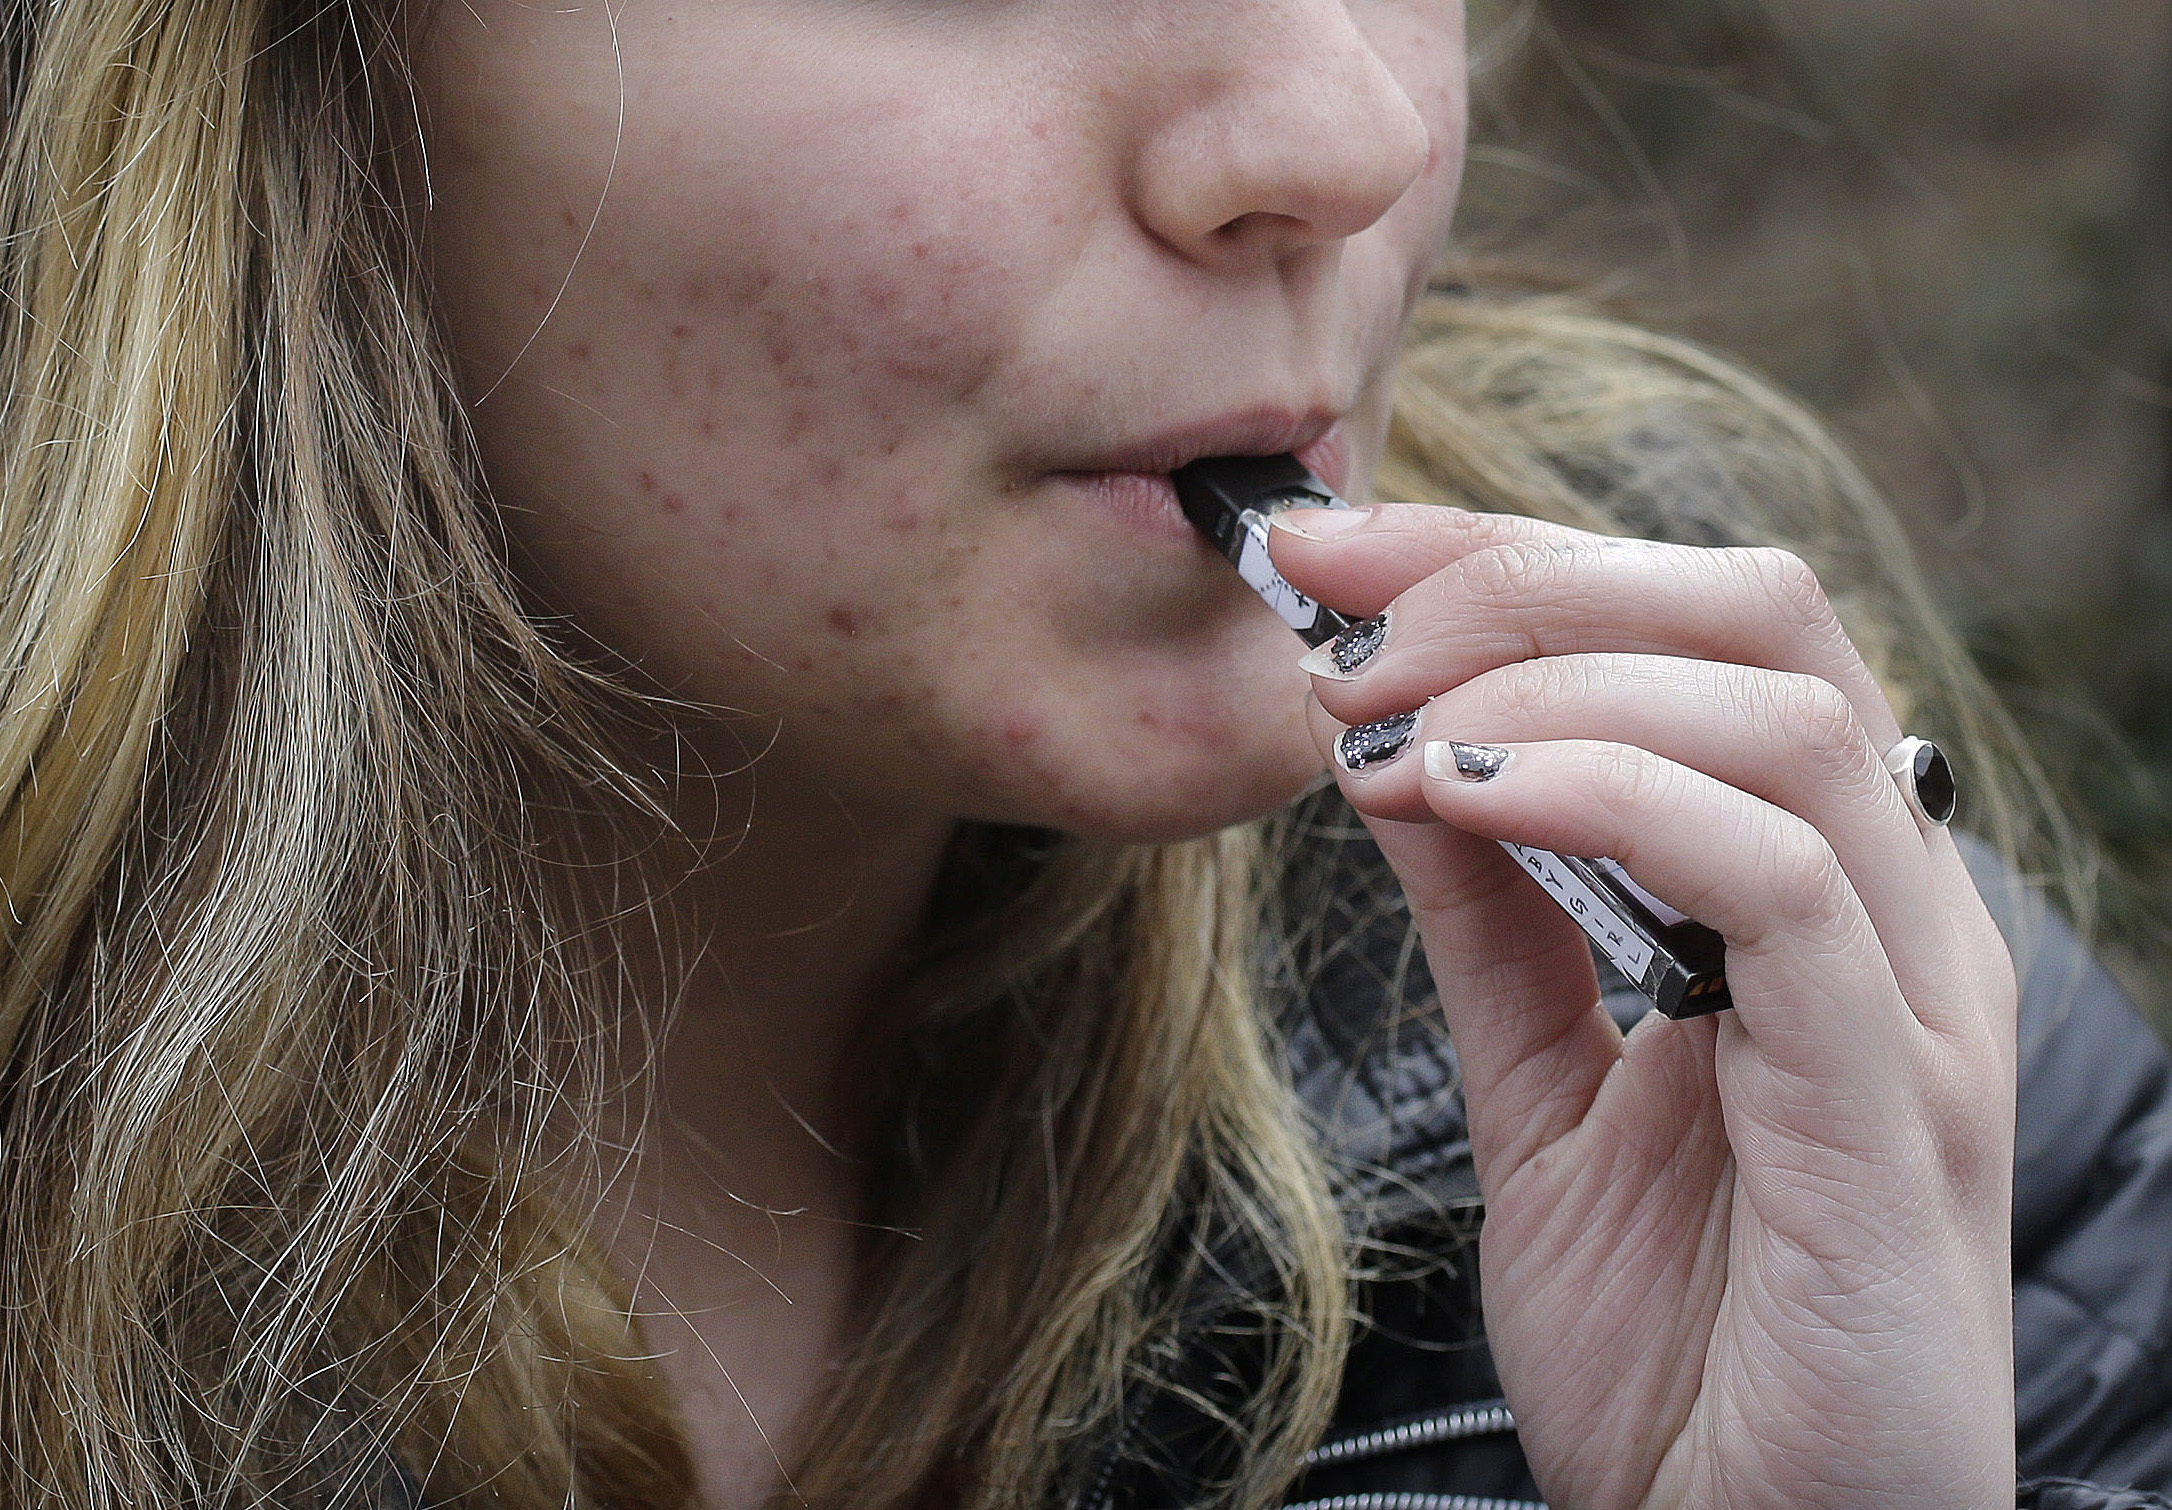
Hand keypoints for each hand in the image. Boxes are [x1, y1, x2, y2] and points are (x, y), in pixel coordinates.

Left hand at [1271, 505, 2017, 1509]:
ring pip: (1775, 712)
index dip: (1507, 559)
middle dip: (1519, 575)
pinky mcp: (1896, 1103)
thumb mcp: (1544, 1092)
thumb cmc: (1675, 1342)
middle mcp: (1889, 912)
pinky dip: (1604, 796)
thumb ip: (1496, 920)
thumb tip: (1394, 749)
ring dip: (1540, 678)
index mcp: (1815, 890)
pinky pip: (1774, 877)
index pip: (1697, 629)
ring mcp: (1912, 1000)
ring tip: (1375, 722)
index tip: (1323, 556)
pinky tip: (1454, 799)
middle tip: (1333, 614)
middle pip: (1756, 615)